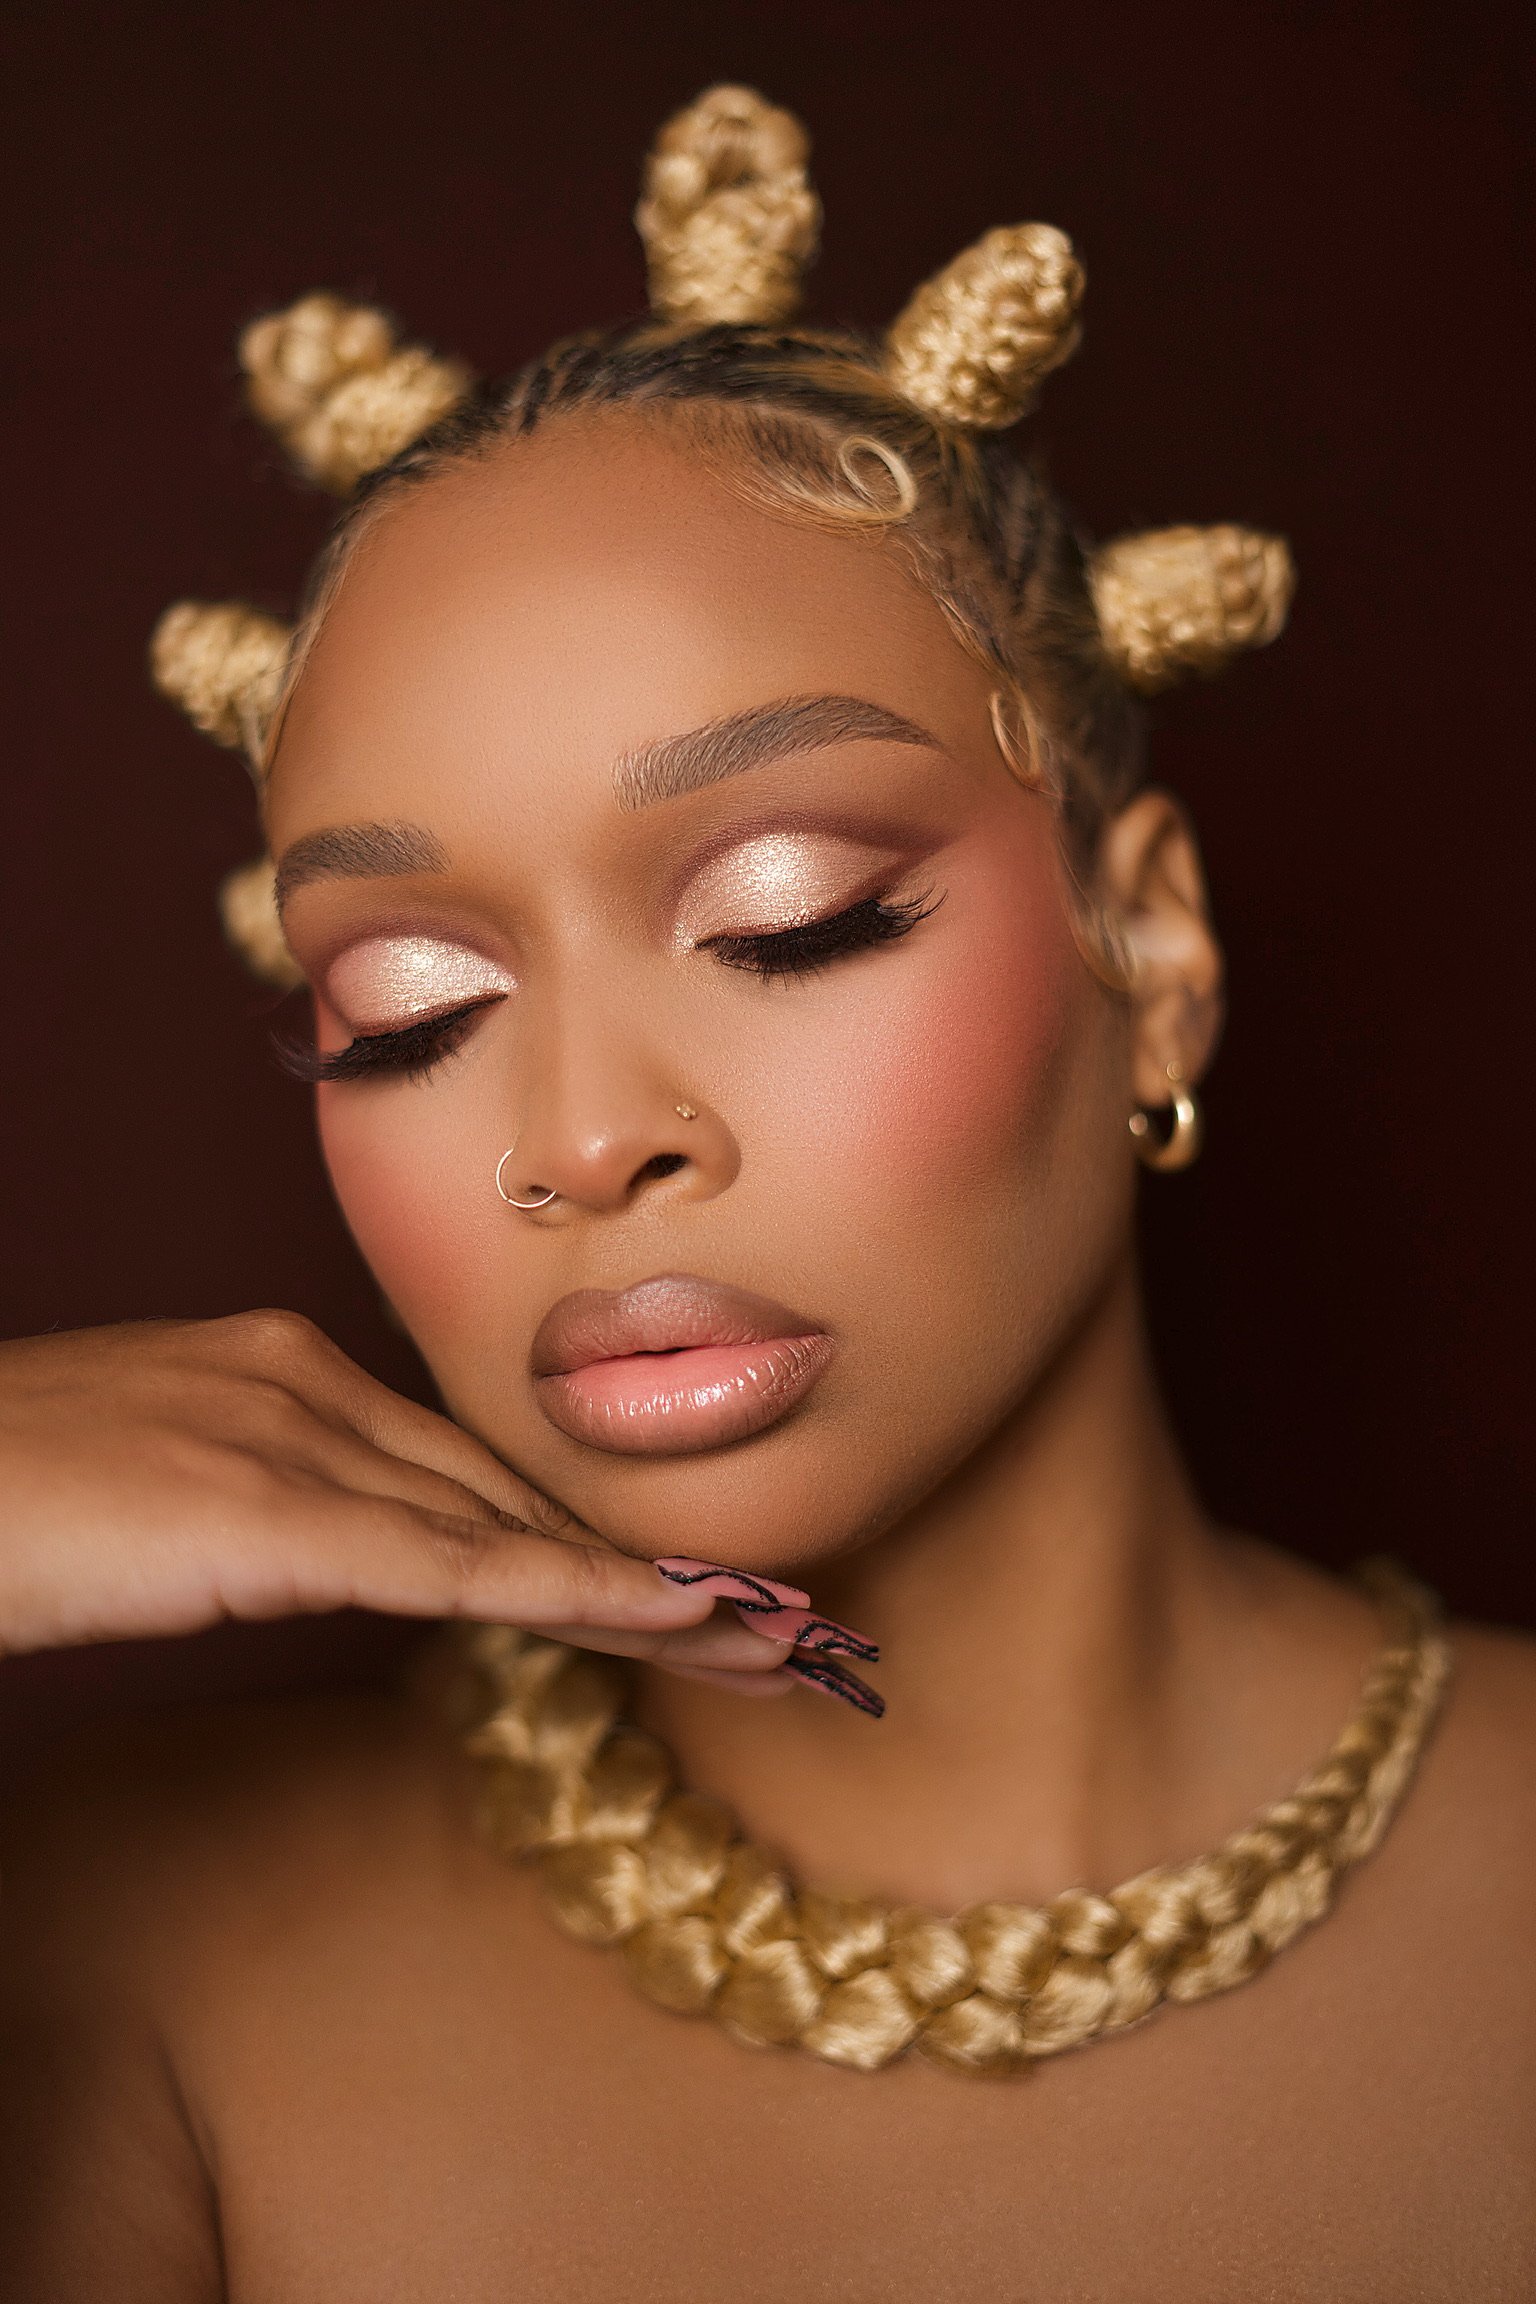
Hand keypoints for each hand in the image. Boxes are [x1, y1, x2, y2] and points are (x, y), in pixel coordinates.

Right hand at [0, 1313, 802, 1692]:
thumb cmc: (0, 1495)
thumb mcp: (154, 1493)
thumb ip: (259, 1508)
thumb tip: (352, 1553)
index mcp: (281, 1366)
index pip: (469, 1465)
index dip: (583, 1528)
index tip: (687, 1582)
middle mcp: (308, 1381)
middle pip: (516, 1489)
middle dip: (653, 1565)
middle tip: (785, 1623)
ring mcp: (290, 1437)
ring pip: (512, 1524)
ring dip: (656, 1592)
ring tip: (780, 1644)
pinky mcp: (268, 1511)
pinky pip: (456, 1562)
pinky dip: (580, 1591)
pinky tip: (675, 1622)